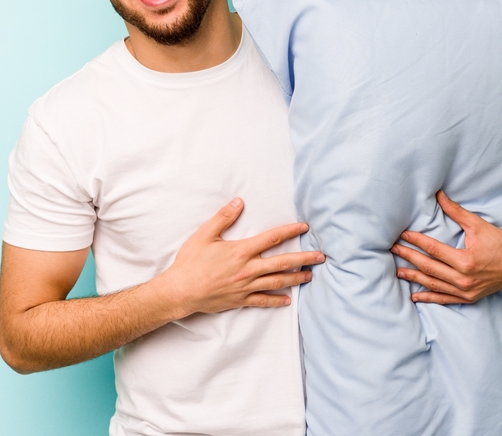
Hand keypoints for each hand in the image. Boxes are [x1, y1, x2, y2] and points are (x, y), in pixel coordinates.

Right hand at [161, 197, 324, 315]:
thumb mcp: (204, 235)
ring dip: (296, 278)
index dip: (290, 232)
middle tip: (321, 257)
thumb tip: (239, 202)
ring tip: (310, 275)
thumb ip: (223, 218)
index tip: (304, 228)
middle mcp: (247, 269)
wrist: (180, 291)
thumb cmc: (191, 262)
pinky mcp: (240, 300)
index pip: (271, 239)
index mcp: (241, 251)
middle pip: (282, 263)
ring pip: (277, 282)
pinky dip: (276, 300)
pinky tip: (288, 300)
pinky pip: (263, 301)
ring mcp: (245, 287)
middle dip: (303, 259)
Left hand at [390, 190, 501, 303]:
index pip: (433, 250)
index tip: (403, 235)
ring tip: (398, 271)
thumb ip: (456, 212)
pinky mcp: (468, 298)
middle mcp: (464, 278)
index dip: (416, 241)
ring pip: (433, 284)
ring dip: (414, 278)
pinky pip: (445, 299)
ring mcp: (465, 291)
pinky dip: (429, 298)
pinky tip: (415, 296)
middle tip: (393, 250)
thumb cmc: (499, 242)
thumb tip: (439, 194)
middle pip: (429, 267)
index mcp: (465, 260)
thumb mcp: (478, 225)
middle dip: (409, 257)